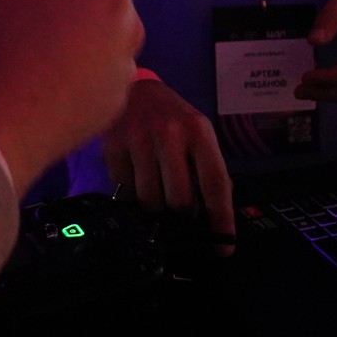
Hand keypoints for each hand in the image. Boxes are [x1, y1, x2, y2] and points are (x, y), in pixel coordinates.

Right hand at [0, 0, 144, 194]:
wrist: (6, 126)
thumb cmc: (9, 43)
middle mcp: (130, 28)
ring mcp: (125, 69)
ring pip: (106, 29)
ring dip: (81, 19)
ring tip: (43, 26)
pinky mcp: (114, 102)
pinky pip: (100, 64)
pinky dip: (81, 55)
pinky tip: (50, 64)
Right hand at [101, 78, 234, 254]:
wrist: (135, 88)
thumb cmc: (172, 117)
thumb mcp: (198, 133)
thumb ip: (208, 168)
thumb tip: (217, 212)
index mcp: (198, 132)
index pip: (215, 183)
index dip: (221, 219)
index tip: (223, 248)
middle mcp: (170, 134)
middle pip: (180, 201)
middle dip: (180, 212)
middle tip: (178, 205)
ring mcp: (139, 140)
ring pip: (150, 201)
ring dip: (155, 203)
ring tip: (155, 183)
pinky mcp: (114, 147)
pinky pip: (125, 191)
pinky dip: (132, 191)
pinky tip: (136, 171)